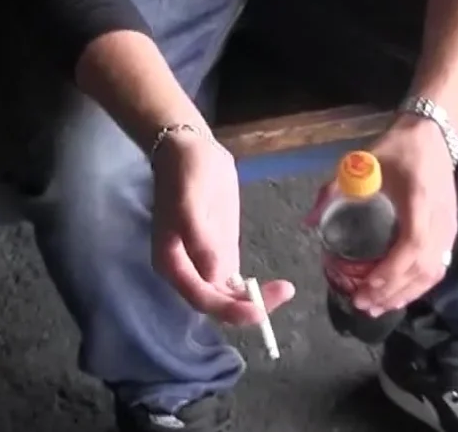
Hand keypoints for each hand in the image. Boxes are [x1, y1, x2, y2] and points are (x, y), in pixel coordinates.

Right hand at [151, 130, 294, 324]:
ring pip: (228, 295)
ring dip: (254, 299)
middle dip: (248, 306)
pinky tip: (277, 285)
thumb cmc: (185, 173)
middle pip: (217, 302)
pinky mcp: (220, 250)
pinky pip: (235, 281)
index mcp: (172, 264)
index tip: (259, 309)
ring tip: (285, 289)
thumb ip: (199, 239)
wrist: (191, 148)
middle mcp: (187, 270)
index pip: (201, 299)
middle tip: (283, 292)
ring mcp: (205, 261)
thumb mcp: (189, 202)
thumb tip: (215, 275)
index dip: (229, 309)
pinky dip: (254, 288)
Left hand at [303, 117, 457, 315]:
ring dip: (405, 294)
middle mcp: (440, 219)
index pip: (412, 245)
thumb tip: (308, 222)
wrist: (433, 136)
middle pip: (423, 267)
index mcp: (419, 200)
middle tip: (362, 304)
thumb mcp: (363, 162)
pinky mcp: (451, 232)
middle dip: (392, 290)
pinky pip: (438, 268)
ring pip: (433, 273)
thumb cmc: (398, 148)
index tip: (367, 285)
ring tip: (377, 306)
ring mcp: (449, 228)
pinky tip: (398, 294)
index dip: (391, 270)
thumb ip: (334, 190)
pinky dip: (418, 286)